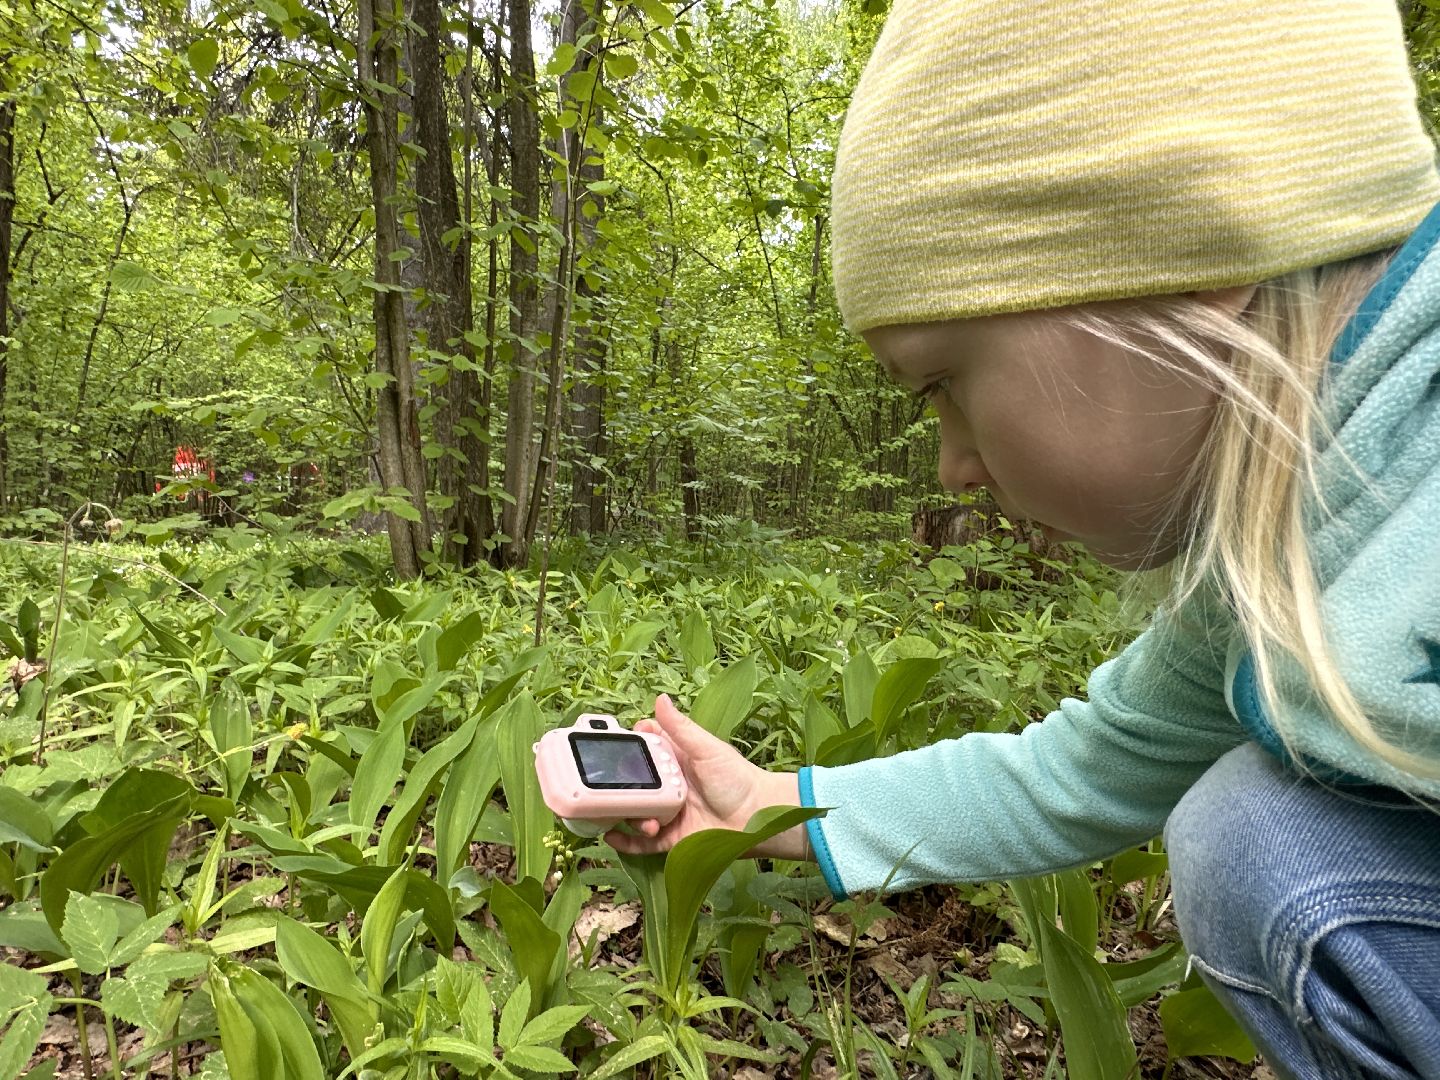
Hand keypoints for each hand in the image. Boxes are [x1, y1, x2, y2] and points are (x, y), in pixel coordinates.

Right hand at [604, 694, 807, 859]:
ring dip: (626, 813)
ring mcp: (667, 811)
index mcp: (675, 759)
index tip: (608, 746)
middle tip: (606, 785)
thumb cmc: (737, 778)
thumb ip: (681, 728)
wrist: (758, 817)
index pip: (643, 749)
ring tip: (637, 816)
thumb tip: (660, 699)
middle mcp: (667, 785)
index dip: (626, 748)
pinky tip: (612, 837)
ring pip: (635, 812)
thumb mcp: (707, 749)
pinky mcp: (670, 837)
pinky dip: (625, 841)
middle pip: (633, 783)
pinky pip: (641, 842)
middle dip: (618, 785)